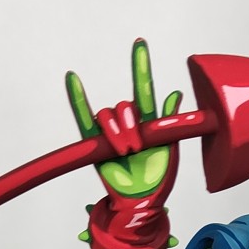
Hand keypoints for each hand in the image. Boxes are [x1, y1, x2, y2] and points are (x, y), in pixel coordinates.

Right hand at [72, 40, 181, 248]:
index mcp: (149, 123)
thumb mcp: (172, 153)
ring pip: (107, 117)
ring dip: (116, 133)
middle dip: (129, 126)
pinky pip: (84, 118)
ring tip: (126, 153)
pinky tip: (73, 80)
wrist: (140, 204)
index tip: (139, 44)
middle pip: (123, 107)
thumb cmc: (159, 182)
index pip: (144, 88)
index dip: (140, 67)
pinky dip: (78, 100)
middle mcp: (129, 123)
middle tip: (137, 148)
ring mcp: (112, 133)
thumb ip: (172, 124)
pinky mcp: (96, 144)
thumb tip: (175, 95)